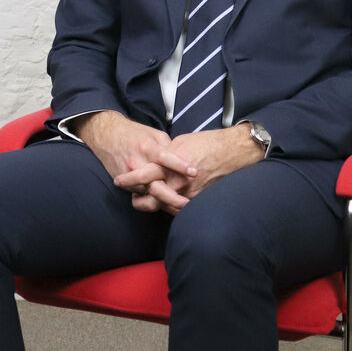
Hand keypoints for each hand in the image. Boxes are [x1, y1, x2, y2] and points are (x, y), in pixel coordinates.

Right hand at [74, 111, 196, 210]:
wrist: (107, 136)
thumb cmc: (134, 134)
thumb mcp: (154, 134)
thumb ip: (168, 147)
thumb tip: (183, 158)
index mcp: (147, 147)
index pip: (165, 157)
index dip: (180, 165)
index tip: (194, 172)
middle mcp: (137, 163)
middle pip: (154, 184)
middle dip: (171, 196)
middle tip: (186, 203)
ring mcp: (129, 175)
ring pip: (147, 194)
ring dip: (163, 202)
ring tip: (180, 208)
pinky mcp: (122, 183)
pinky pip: (139, 196)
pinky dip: (151, 201)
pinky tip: (164, 205)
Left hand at [114, 125, 264, 213]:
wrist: (232, 152)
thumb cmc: (206, 143)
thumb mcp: (180, 142)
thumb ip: (164, 154)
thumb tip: (153, 160)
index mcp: (170, 164)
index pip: (144, 175)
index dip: (129, 179)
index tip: (119, 180)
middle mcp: (178, 181)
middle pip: (151, 197)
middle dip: (138, 198)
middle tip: (130, 196)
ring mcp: (189, 193)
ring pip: (164, 205)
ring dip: (152, 204)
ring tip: (143, 201)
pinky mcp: (198, 199)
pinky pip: (179, 208)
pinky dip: (169, 207)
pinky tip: (163, 204)